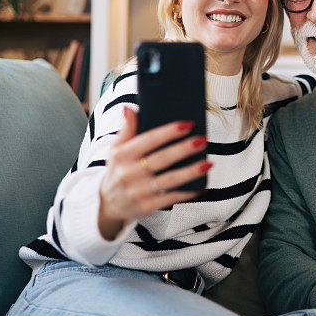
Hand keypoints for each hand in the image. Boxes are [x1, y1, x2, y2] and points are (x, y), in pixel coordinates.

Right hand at [98, 107, 209, 239]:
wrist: (107, 204)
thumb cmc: (118, 170)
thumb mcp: (116, 149)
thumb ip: (126, 128)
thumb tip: (130, 108)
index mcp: (122, 155)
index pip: (149, 139)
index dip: (169, 132)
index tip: (188, 124)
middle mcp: (129, 173)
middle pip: (162, 159)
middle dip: (184, 149)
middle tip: (203, 140)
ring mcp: (138, 191)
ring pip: (170, 180)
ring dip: (191, 172)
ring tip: (208, 163)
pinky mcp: (147, 206)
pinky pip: (171, 198)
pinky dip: (188, 193)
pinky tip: (202, 186)